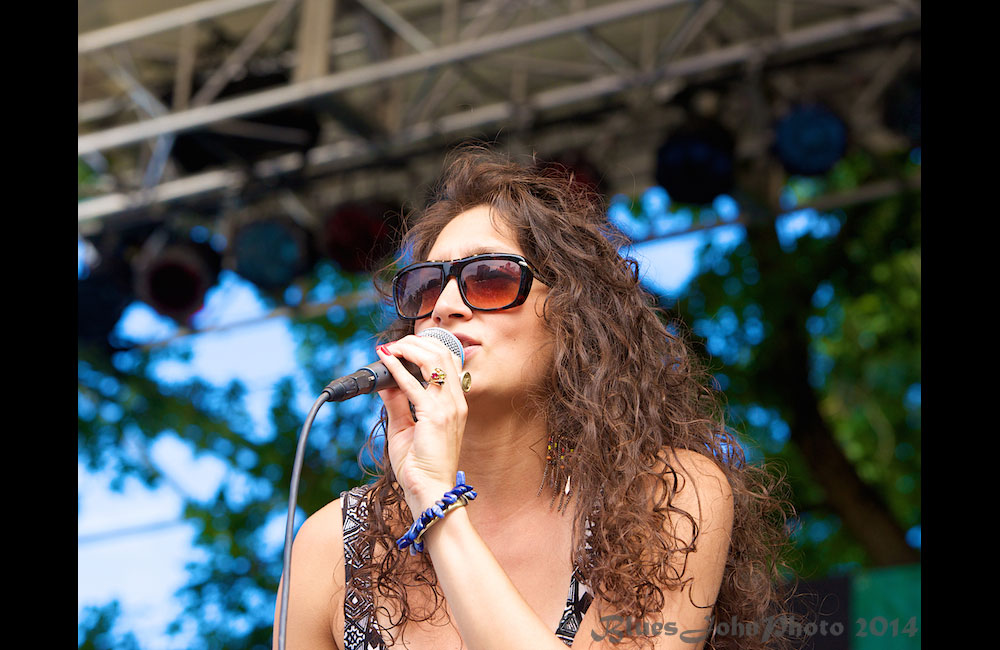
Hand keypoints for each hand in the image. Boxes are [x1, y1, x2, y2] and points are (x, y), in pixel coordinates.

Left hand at [375, 335, 467, 514]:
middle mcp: (456, 402)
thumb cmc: (420, 466)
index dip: (426, 348)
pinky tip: (386, 360)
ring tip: (391, 348)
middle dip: (417, 343)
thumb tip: (386, 381)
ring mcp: (448, 408)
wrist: (429, 491)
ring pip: (434, 361)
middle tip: (395, 343)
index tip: (403, 346)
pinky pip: (414, 384)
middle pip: (443, 355)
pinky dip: (398, 368)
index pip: (448, 362)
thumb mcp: (405, 428)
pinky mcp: (435, 416)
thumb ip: (398, 402)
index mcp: (454, 404)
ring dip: (409, 349)